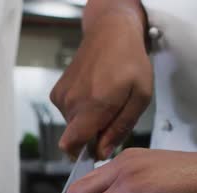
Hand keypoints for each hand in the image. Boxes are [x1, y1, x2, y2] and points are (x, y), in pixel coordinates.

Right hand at [50, 1, 152, 158]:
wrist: (109, 34)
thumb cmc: (129, 62)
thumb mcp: (140, 97)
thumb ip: (120, 128)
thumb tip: (102, 151)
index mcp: (94, 105)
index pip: (72, 144)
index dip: (81, 154)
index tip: (94, 151)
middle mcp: (73, 103)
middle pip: (76, 137)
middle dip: (93, 134)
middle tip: (112, 115)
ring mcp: (62, 97)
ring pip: (72, 125)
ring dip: (88, 120)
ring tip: (105, 100)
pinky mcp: (57, 93)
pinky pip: (67, 113)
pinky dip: (80, 110)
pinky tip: (93, 93)